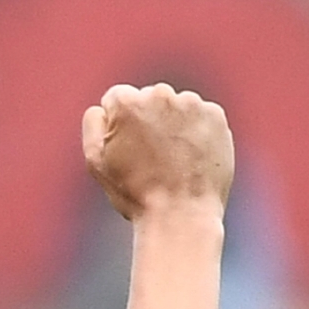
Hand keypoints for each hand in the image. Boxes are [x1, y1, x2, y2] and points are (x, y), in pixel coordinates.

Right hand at [81, 82, 233, 219]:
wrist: (181, 214)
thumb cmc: (135, 193)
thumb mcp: (95, 161)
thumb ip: (93, 123)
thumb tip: (104, 107)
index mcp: (126, 102)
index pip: (117, 100)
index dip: (118, 126)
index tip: (128, 150)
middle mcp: (159, 94)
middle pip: (148, 100)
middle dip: (147, 121)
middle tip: (151, 158)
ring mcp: (191, 104)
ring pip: (175, 107)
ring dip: (173, 125)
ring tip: (174, 161)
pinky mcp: (215, 116)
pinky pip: (200, 117)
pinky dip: (197, 132)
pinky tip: (192, 158)